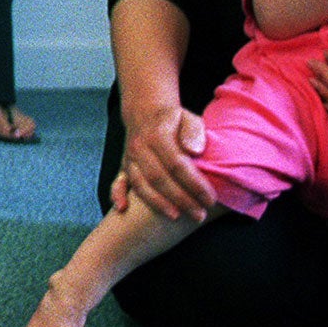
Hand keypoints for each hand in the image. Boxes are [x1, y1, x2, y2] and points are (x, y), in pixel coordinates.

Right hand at [111, 101, 212, 221]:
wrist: (144, 109)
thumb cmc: (173, 118)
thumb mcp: (189, 117)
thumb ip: (193, 131)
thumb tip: (194, 150)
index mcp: (158, 135)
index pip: (177, 164)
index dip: (194, 184)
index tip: (210, 199)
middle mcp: (140, 147)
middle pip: (159, 178)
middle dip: (180, 199)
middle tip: (200, 215)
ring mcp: (129, 157)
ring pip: (140, 184)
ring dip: (157, 203)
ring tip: (177, 216)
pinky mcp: (124, 165)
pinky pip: (117, 182)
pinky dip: (117, 195)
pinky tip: (123, 209)